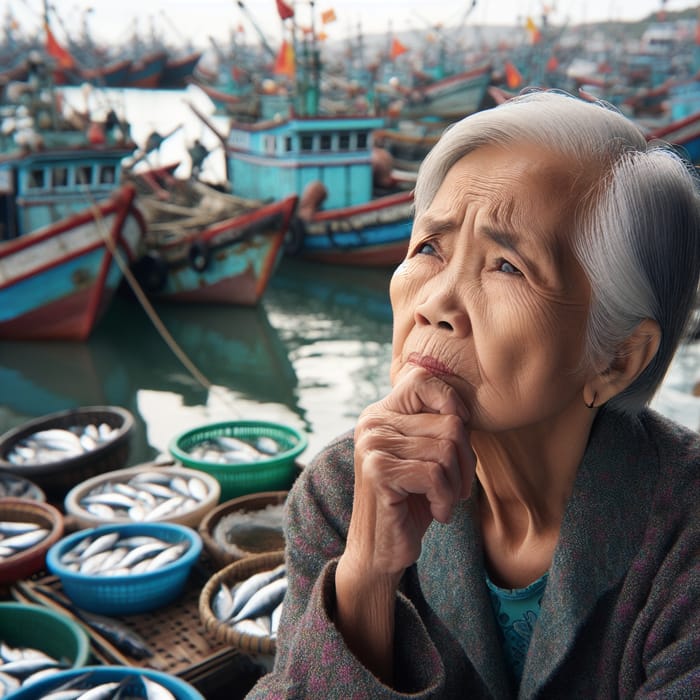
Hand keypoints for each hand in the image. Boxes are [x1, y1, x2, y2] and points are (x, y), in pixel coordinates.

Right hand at [345, 365, 474, 579]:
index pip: (422, 380)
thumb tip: (467, 410)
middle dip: (464, 461)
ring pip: (446, 450)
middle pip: (449, 423)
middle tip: (455, 487)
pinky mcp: (379, 472)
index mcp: (381, 414)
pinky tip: (437, 512)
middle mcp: (372, 423)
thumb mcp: (427, 458)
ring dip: (456, 484)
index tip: (458, 441)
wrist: (381, 551)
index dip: (451, 403)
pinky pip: (436, 475)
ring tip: (444, 499)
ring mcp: (372, 446)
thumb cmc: (412, 502)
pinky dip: (445, 499)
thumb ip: (439, 427)